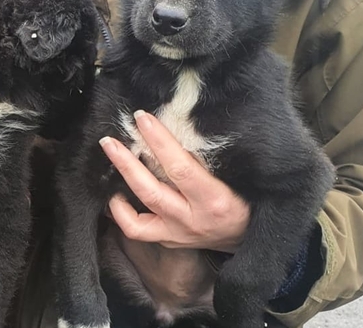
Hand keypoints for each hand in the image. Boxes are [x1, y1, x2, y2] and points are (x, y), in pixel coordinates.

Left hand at [102, 110, 249, 252]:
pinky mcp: (168, 243)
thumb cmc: (247, 199)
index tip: (142, 118)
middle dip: (126, 164)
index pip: (180, 168)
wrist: (253, 237)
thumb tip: (171, 126)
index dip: (158, 141)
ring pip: (136, 218)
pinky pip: (136, 230)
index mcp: (213, 201)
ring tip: (109, 168)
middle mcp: (192, 221)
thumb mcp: (236, 177)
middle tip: (108, 141)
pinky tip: (114, 195)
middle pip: (150, 192)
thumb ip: (205, 159)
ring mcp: (177, 235)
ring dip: (119, 187)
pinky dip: (120, 213)